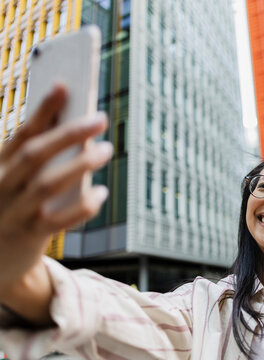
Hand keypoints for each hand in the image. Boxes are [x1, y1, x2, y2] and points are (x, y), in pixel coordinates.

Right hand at [0, 85, 110, 298]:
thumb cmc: (8, 208)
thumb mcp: (11, 179)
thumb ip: (34, 156)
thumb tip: (71, 125)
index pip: (21, 133)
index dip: (42, 110)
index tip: (63, 86)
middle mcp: (1, 186)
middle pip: (36, 154)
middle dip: (69, 133)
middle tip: (100, 118)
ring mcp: (14, 212)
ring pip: (48, 184)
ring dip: (81, 164)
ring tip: (107, 149)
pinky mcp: (29, 236)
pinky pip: (60, 219)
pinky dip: (83, 205)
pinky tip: (100, 192)